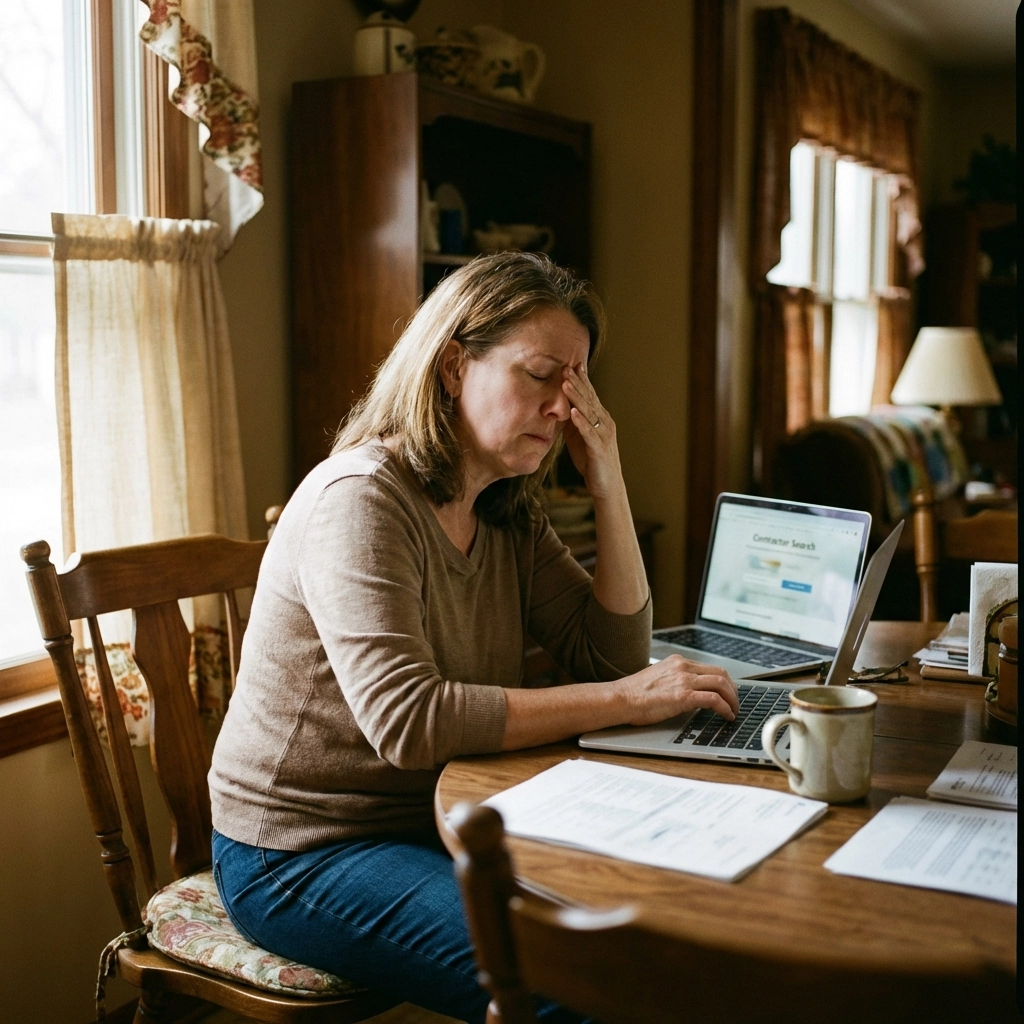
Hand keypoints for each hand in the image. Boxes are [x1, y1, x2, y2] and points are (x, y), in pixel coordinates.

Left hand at [561, 364, 621, 501]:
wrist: (607, 486)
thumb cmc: (592, 461)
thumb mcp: (579, 437)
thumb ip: (572, 422)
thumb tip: (558, 408)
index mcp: (600, 418)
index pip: (590, 395)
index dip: (581, 379)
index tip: (570, 363)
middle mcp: (604, 423)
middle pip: (589, 398)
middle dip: (577, 382)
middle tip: (565, 365)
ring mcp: (603, 435)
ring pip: (589, 412)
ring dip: (577, 396)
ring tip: (566, 383)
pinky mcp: (599, 449)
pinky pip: (589, 433)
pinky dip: (581, 422)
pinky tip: (573, 412)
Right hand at [615, 655, 738, 725]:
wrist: (620, 699)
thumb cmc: (634, 694)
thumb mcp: (658, 679)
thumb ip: (674, 680)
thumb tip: (689, 693)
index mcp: (677, 662)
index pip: (710, 668)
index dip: (724, 682)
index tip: (728, 692)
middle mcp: (683, 667)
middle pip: (721, 673)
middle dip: (733, 690)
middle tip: (735, 703)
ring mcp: (684, 680)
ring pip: (722, 684)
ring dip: (733, 699)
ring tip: (734, 711)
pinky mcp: (683, 695)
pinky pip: (714, 699)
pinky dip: (725, 708)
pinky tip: (727, 716)